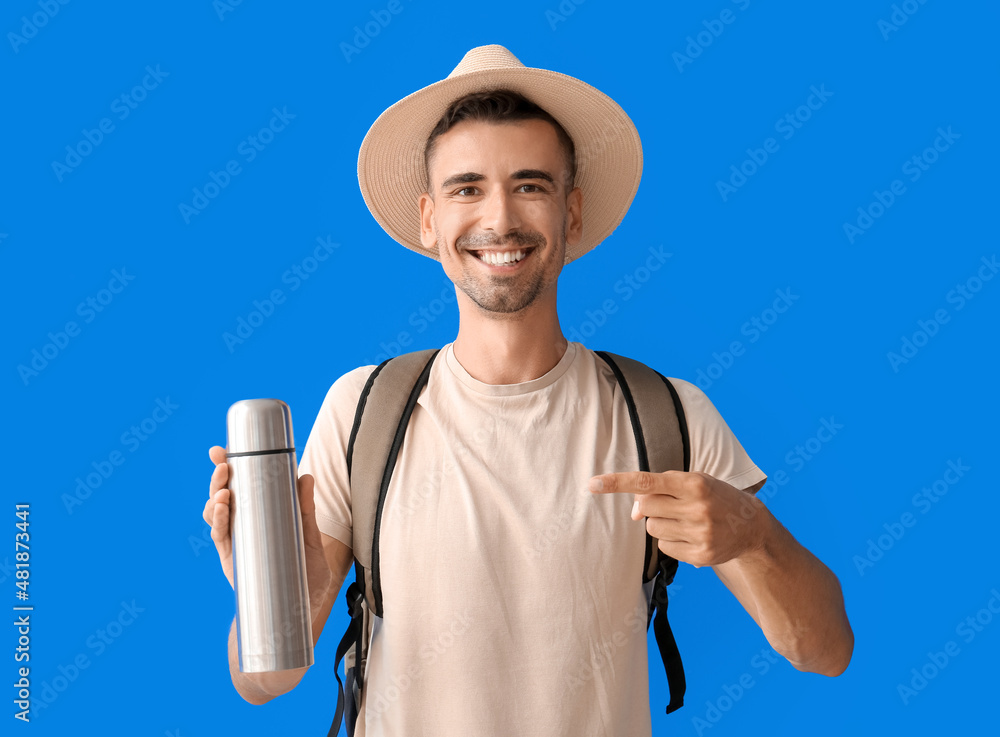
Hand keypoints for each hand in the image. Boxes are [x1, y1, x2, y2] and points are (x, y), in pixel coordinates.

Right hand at [203, 446, 333, 614]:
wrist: (301, 613)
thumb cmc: (307, 574)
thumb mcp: (310, 538)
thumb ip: (305, 510)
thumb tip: (305, 477)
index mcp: (263, 513)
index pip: (244, 484)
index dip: (230, 466)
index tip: (221, 449)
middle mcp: (246, 524)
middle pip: (225, 493)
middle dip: (220, 476)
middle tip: (223, 464)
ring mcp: (237, 541)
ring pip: (217, 513)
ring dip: (215, 498)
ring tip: (224, 491)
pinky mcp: (232, 559)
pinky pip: (220, 536)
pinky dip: (217, 522)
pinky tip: (221, 509)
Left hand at [589, 470, 765, 567]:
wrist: (751, 526)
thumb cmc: (714, 497)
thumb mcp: (692, 484)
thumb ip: (659, 491)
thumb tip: (634, 513)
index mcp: (693, 483)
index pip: (647, 481)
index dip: (617, 482)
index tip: (592, 483)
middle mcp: (697, 508)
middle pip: (646, 507)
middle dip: (650, 506)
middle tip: (671, 505)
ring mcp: (700, 534)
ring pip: (652, 529)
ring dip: (661, 524)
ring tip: (685, 521)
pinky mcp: (700, 556)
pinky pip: (664, 548)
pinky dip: (671, 541)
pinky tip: (690, 536)